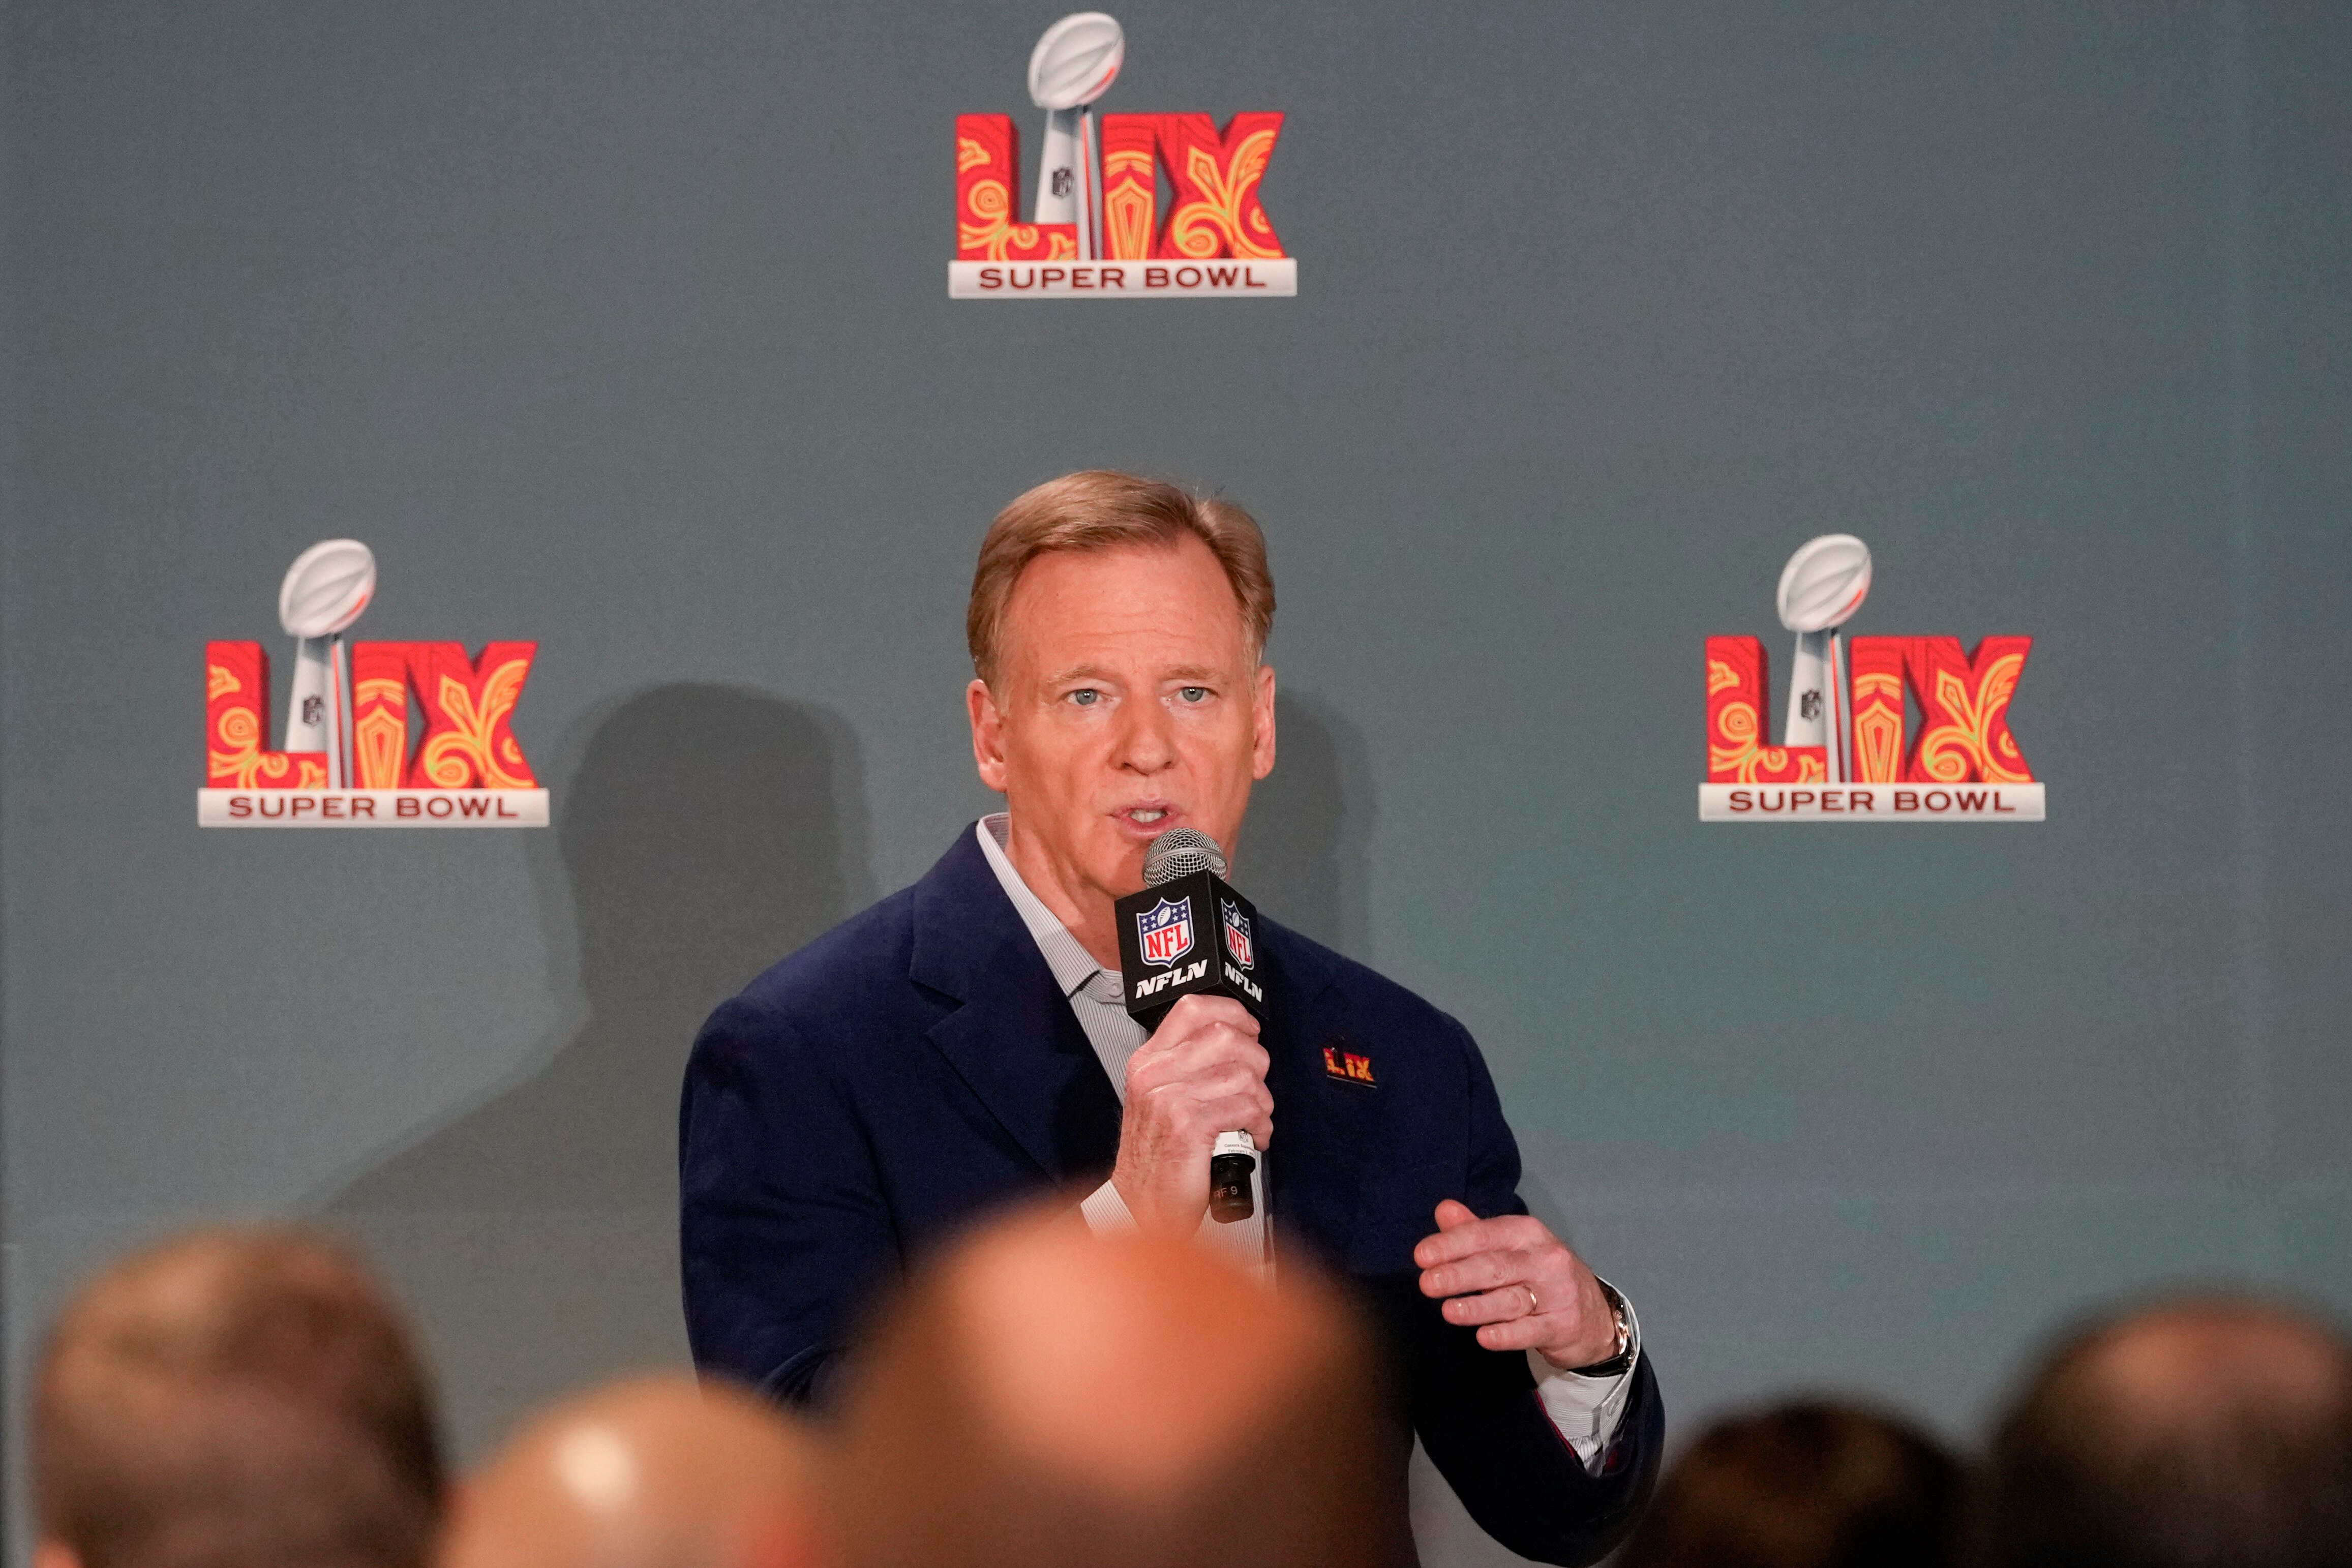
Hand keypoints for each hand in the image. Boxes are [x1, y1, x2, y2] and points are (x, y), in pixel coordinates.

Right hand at [1110, 994, 1272, 1232]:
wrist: (1141, 1208)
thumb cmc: (1159, 1158)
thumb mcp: (1161, 1100)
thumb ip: (1189, 1066)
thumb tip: (1238, 1041)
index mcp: (1148, 1060)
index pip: (1193, 1007)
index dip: (1234, 1014)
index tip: (1251, 1033)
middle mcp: (1153, 1073)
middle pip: (1226, 1035)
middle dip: (1256, 1062)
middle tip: (1256, 1088)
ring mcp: (1168, 1098)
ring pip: (1242, 1073)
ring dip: (1262, 1099)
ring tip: (1256, 1118)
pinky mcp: (1187, 1126)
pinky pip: (1245, 1106)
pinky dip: (1260, 1123)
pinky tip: (1255, 1136)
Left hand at [1414, 1200, 1618, 1368]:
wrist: (1593, 1315)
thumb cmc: (1539, 1275)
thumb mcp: (1511, 1248)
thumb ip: (1474, 1231)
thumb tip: (1443, 1209)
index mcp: (1527, 1232)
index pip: (1485, 1234)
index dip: (1452, 1244)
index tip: (1421, 1256)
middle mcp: (1545, 1258)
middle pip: (1496, 1266)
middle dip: (1458, 1274)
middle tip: (1426, 1284)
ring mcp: (1557, 1293)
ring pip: (1511, 1300)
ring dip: (1478, 1306)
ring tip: (1448, 1311)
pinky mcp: (1562, 1326)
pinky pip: (1531, 1330)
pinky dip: (1507, 1335)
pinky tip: (1484, 1337)